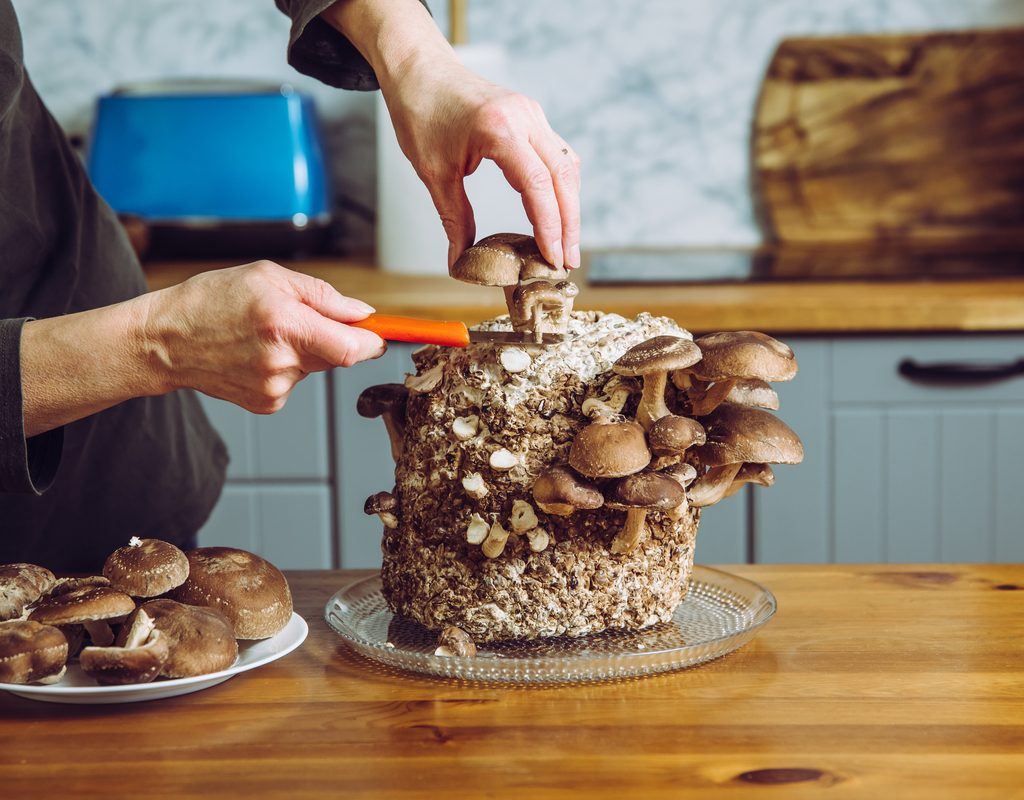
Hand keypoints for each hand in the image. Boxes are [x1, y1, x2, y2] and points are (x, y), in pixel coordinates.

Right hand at [141, 261, 385, 412]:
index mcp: (286, 324)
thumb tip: (363, 313)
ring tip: (264, 335)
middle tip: (300, 319)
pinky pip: (295, 381)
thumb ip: (323, 296)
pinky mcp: (266, 404)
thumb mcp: (269, 278)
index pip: (352, 348)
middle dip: (332, 337)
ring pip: (314, 367)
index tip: (382, 335)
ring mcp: (274, 388)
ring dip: (304, 350)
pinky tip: (255, 354)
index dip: (373, 342)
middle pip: (337, 356)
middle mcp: (282, 361)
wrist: (164, 340)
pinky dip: (286, 366)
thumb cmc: (212, 300)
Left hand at [382, 58, 581, 270]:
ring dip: (569, 206)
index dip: (549, 226)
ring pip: (566, 166)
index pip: (538, 185)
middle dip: (569, 224)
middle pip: (563, 178)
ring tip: (565, 244)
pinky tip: (557, 212)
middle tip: (568, 262)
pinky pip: (557, 154)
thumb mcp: (433, 172)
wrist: (419, 69)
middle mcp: (525, 118)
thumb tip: (461, 261)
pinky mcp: (531, 116)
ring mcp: (532, 114)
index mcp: (499, 129)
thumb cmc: (420, 112)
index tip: (553, 258)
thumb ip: (454, 218)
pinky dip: (561, 187)